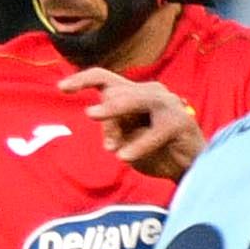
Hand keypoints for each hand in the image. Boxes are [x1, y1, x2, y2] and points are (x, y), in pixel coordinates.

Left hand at [57, 64, 204, 177]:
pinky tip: (124, 157)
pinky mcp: (180, 121)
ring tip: (109, 142)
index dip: (82, 79)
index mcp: (133, 94)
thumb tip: (100, 120)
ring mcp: (167, 103)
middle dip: (106, 115)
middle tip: (101, 135)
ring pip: (134, 100)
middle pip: (116, 91)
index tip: (61, 87)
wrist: (188, 170)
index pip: (103, 78)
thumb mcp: (125, 142)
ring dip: (117, 116)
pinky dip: (140, 145)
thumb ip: (112, 128)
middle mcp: (150, 91)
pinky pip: (155, 132)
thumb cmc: (154, 153)